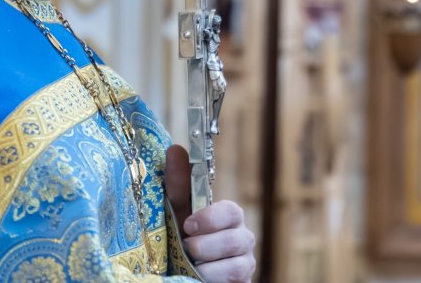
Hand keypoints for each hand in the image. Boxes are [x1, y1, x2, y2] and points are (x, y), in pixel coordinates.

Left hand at [165, 145, 255, 282]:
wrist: (183, 271)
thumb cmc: (183, 238)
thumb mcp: (177, 213)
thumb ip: (178, 186)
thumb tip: (176, 150)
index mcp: (228, 218)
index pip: (232, 212)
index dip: (212, 218)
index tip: (189, 224)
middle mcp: (241, 239)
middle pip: (239, 239)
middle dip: (209, 245)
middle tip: (187, 247)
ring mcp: (244, 264)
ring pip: (239, 265)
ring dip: (210, 266)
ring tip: (191, 264)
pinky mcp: (242, 282)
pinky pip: (237, 281)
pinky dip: (215, 279)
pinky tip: (199, 277)